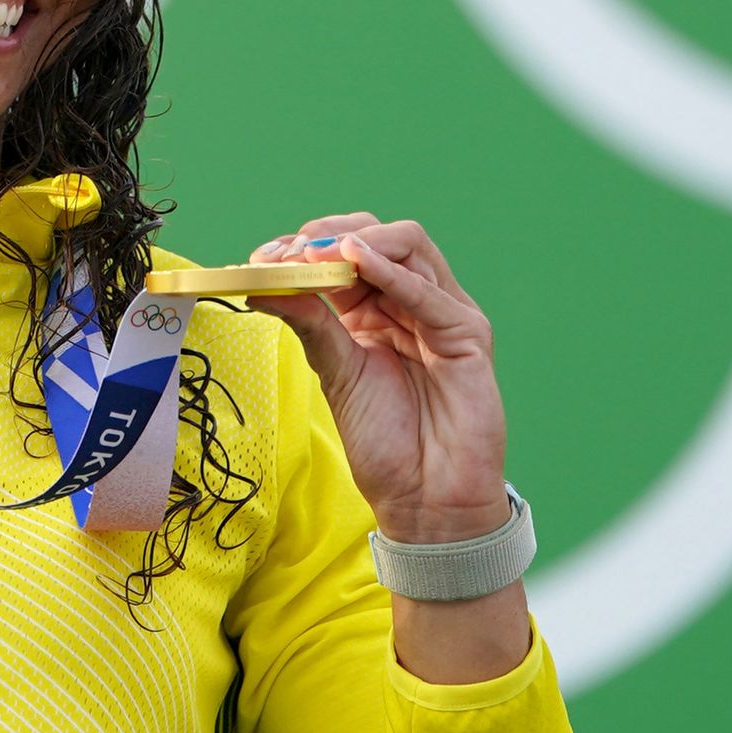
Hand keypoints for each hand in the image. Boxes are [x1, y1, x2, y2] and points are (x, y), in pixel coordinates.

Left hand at [246, 214, 510, 543]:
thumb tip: (261, 284)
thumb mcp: (336, 372)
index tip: (265, 257)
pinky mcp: (469, 335)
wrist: (426, 498)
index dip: (306, 245)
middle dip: (330, 234)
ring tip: (319, 254)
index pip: (347, 250)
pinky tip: (357, 262)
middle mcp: (410, 302)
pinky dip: (391, 273)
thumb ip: (310, 323)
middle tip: (290, 251)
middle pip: (380, 236)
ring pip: (409, 247)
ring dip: (359, 242)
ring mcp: (442, 314)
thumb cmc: (386, 441)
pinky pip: (430, 294)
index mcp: (375, 309)